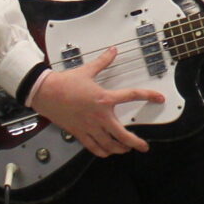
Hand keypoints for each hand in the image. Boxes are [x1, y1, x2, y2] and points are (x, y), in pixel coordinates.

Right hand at [26, 45, 165, 157]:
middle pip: (122, 134)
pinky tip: (106, 152)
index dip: (148, 96)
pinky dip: (101, 151)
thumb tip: (112, 50)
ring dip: (119, 148)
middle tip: (143, 146)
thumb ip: (103, 61)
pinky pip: (93, 146)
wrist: (45, 92)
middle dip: (135, 142)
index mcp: (104, 98)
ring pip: (108, 143)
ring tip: (126, 149)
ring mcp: (89, 126)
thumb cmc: (64, 83)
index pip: (132, 96)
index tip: (159, 98)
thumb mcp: (87, 70)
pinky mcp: (79, 132)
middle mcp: (99, 115)